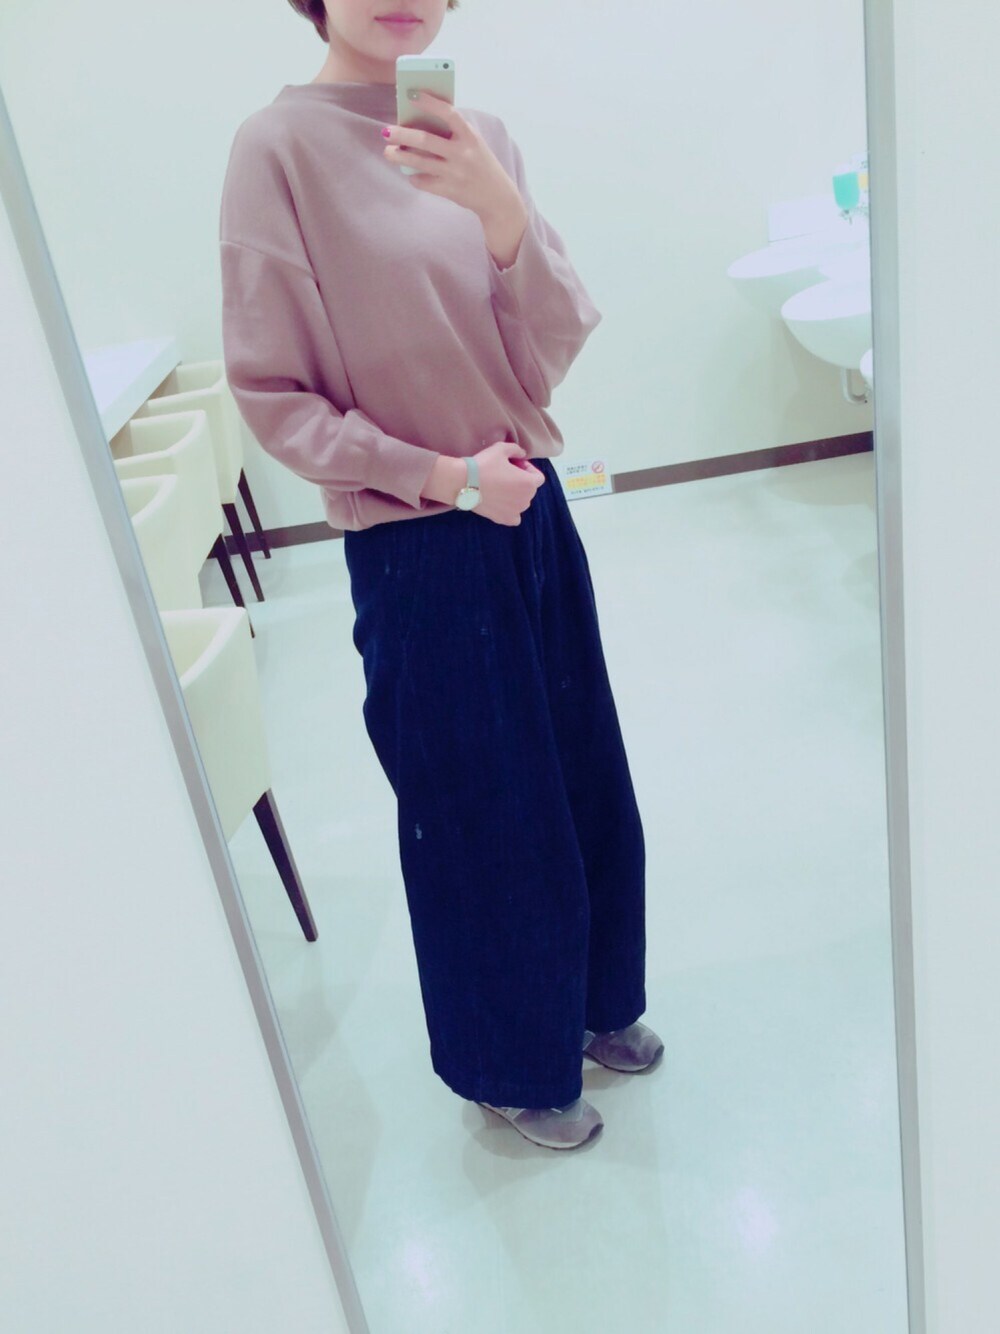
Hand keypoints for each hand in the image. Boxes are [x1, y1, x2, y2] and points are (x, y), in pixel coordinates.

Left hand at [382, 93, 528, 266]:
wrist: (497, 197)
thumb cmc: (480, 163)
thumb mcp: (473, 143)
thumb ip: (453, 132)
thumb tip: (420, 121)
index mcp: (470, 136)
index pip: (448, 113)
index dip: (430, 103)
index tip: (411, 95)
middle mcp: (462, 154)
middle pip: (426, 141)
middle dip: (402, 135)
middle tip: (386, 130)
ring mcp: (455, 173)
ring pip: (420, 163)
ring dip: (400, 157)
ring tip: (388, 152)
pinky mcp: (449, 191)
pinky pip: (424, 182)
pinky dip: (414, 178)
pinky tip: (411, 173)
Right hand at [472, 440, 544, 526]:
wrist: (463, 482)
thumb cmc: (484, 465)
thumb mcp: (501, 449)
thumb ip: (517, 449)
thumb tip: (522, 454)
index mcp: (529, 483)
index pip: (538, 477)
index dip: (528, 468)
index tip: (515, 464)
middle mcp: (526, 500)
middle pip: (530, 489)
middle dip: (521, 480)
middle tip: (505, 474)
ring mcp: (515, 512)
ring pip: (522, 502)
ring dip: (515, 495)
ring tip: (500, 487)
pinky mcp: (503, 519)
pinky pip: (514, 518)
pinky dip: (511, 511)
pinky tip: (502, 503)